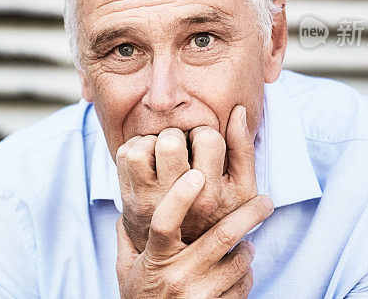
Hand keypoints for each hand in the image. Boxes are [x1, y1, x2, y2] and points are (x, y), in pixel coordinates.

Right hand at [116, 168, 273, 297]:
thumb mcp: (126, 269)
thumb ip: (128, 238)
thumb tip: (127, 208)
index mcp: (155, 259)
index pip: (165, 222)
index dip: (180, 196)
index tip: (197, 174)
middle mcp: (178, 277)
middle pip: (221, 237)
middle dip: (248, 215)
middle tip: (265, 201)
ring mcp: (199, 297)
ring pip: (239, 262)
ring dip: (247, 249)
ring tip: (246, 243)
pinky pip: (243, 287)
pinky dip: (246, 275)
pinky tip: (240, 271)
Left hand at [117, 105, 257, 251]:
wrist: (181, 256)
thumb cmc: (217, 214)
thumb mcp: (243, 188)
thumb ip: (243, 149)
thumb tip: (239, 110)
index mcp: (210, 195)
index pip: (208, 138)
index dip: (206, 134)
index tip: (205, 147)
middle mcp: (177, 199)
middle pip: (170, 141)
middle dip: (178, 135)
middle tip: (183, 147)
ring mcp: (148, 200)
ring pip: (142, 147)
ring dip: (153, 141)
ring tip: (164, 153)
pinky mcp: (128, 199)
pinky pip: (124, 155)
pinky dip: (136, 147)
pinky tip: (150, 158)